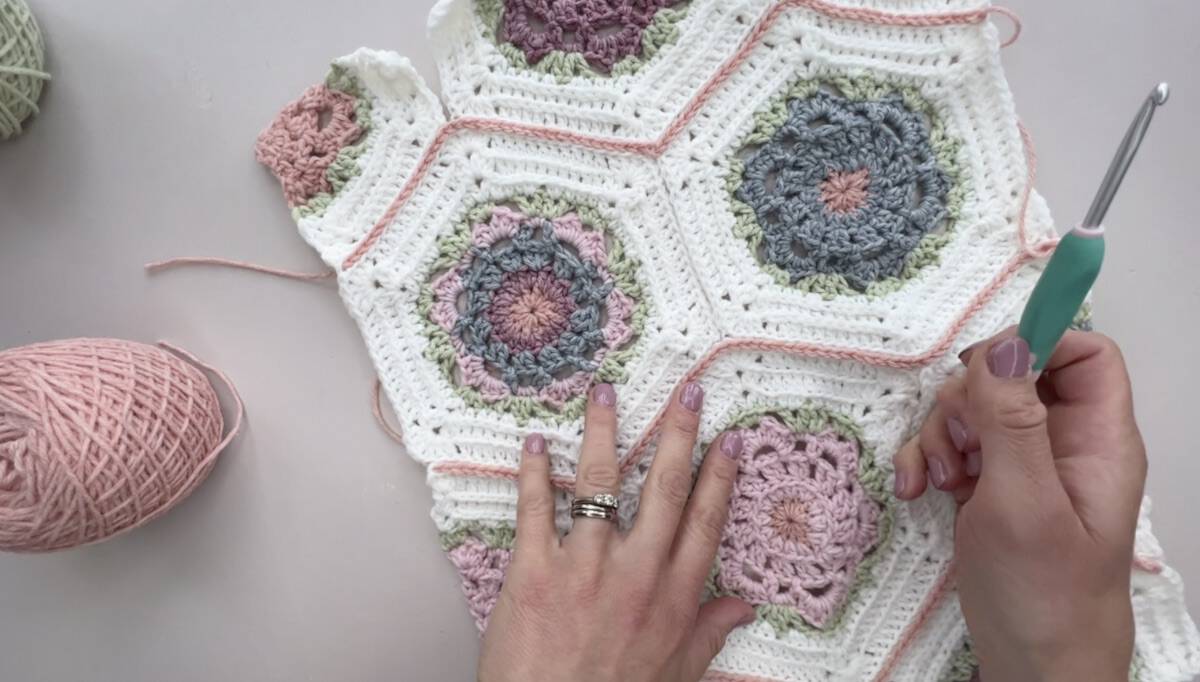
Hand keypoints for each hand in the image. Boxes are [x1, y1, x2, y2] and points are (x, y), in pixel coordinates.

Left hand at [477, 383, 753, 681]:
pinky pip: (536, 508)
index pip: (705, 522)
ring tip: (604, 393)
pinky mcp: (533, 572)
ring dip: (602, 433)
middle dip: (678, 434)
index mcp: (672, 598)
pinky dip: (533, 471)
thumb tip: (743, 607)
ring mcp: (584, 568)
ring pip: (599, 484)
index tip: (729, 439)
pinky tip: (535, 442)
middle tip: (687, 392)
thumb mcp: (675, 673)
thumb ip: (708, 633)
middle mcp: (635, 574)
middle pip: (664, 489)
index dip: (720, 476)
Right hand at [893, 330, 1145, 681]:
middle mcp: (1063, 444)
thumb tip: (1006, 343)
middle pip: (1013, 375)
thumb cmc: (1045, 596)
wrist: (1033, 670)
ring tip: (937, 479)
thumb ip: (1013, 419)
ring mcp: (1023, 466)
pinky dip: (927, 460)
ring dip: (940, 433)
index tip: (986, 370)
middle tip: (958, 444)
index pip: (1084, 354)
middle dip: (969, 399)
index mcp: (1096, 440)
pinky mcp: (988, 487)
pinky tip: (916, 489)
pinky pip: (953, 447)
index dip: (1037, 345)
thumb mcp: (1023, 502)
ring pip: (974, 409)